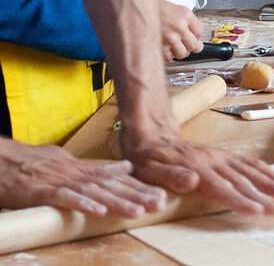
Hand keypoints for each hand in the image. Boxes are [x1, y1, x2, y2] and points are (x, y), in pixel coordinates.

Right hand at [0, 138, 165, 216]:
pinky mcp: (44, 191)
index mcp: (86, 169)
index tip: (160, 195)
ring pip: (95, 192)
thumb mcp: (73, 163)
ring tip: (137, 211)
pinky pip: (66, 198)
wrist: (7, 160)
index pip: (118, 180)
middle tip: (158, 204)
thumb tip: (125, 167)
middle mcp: (79, 174)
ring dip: (117, 202)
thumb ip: (99, 167)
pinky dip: (82, 203)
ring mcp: (62, 181)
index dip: (140, 188)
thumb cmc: (39, 164)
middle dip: (137, 196)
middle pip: (112, 186)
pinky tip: (99, 210)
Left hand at [120, 135, 273, 214]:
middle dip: (264, 193)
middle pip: (242, 180)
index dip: (241, 199)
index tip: (259, 209)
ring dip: (271, 180)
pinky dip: (265, 170)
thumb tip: (192, 181)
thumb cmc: (147, 159)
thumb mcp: (149, 171)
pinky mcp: (222, 155)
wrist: (151, 134)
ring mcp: (220, 156)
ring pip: (250, 169)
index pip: (223, 187)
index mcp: (197, 168)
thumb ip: (170, 177)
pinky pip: (248, 162)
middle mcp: (213, 161)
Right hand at [158, 0, 204, 60]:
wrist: (142, 9)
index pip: (200, 33)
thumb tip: (198, 36)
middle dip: (191, 46)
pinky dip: (169, 54)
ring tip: (176, 46)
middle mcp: (179, 27)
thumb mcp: (179, 9)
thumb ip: (190, 22)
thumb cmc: (159, 9)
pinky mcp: (160, 46)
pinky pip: (170, 57)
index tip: (193, 36)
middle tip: (187, 43)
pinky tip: (167, 47)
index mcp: (186, 16)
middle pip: (194, 45)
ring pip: (183, 54)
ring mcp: (170, 38)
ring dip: (181, 51)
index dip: (197, 36)